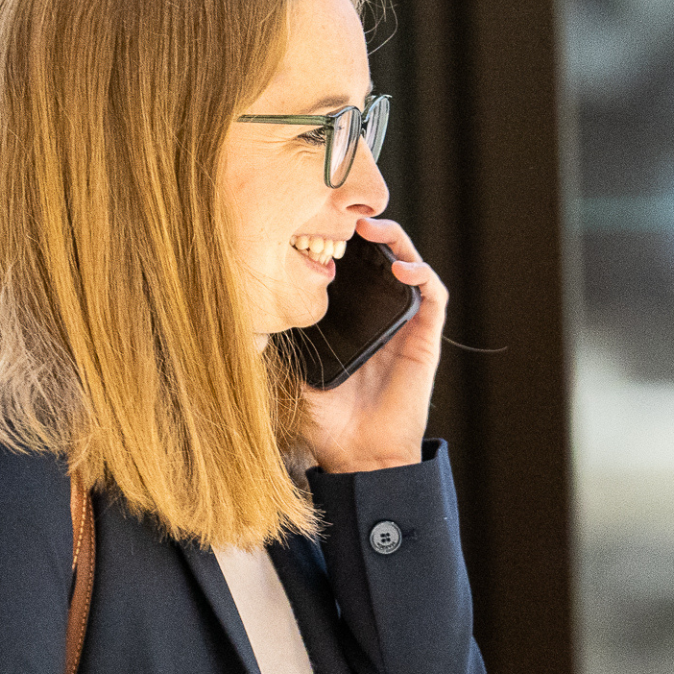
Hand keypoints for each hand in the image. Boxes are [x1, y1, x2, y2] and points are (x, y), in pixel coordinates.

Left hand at [301, 217, 447, 472]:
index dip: (341, 243)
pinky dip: (422, 274)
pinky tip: (403, 268)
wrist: (359, 456)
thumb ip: (278, 344)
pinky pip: (432, 296)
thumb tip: (241, 317)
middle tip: (346, 217)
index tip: (317, 224)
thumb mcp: (291, 372)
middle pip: (382, 258)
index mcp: (352, 321)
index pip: (351, 269)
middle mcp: (380, 317)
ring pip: (410, 266)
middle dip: (369, 232)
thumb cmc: (327, 422)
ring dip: (396, 242)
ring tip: (373, 230)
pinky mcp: (425, 338)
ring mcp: (405, 325)